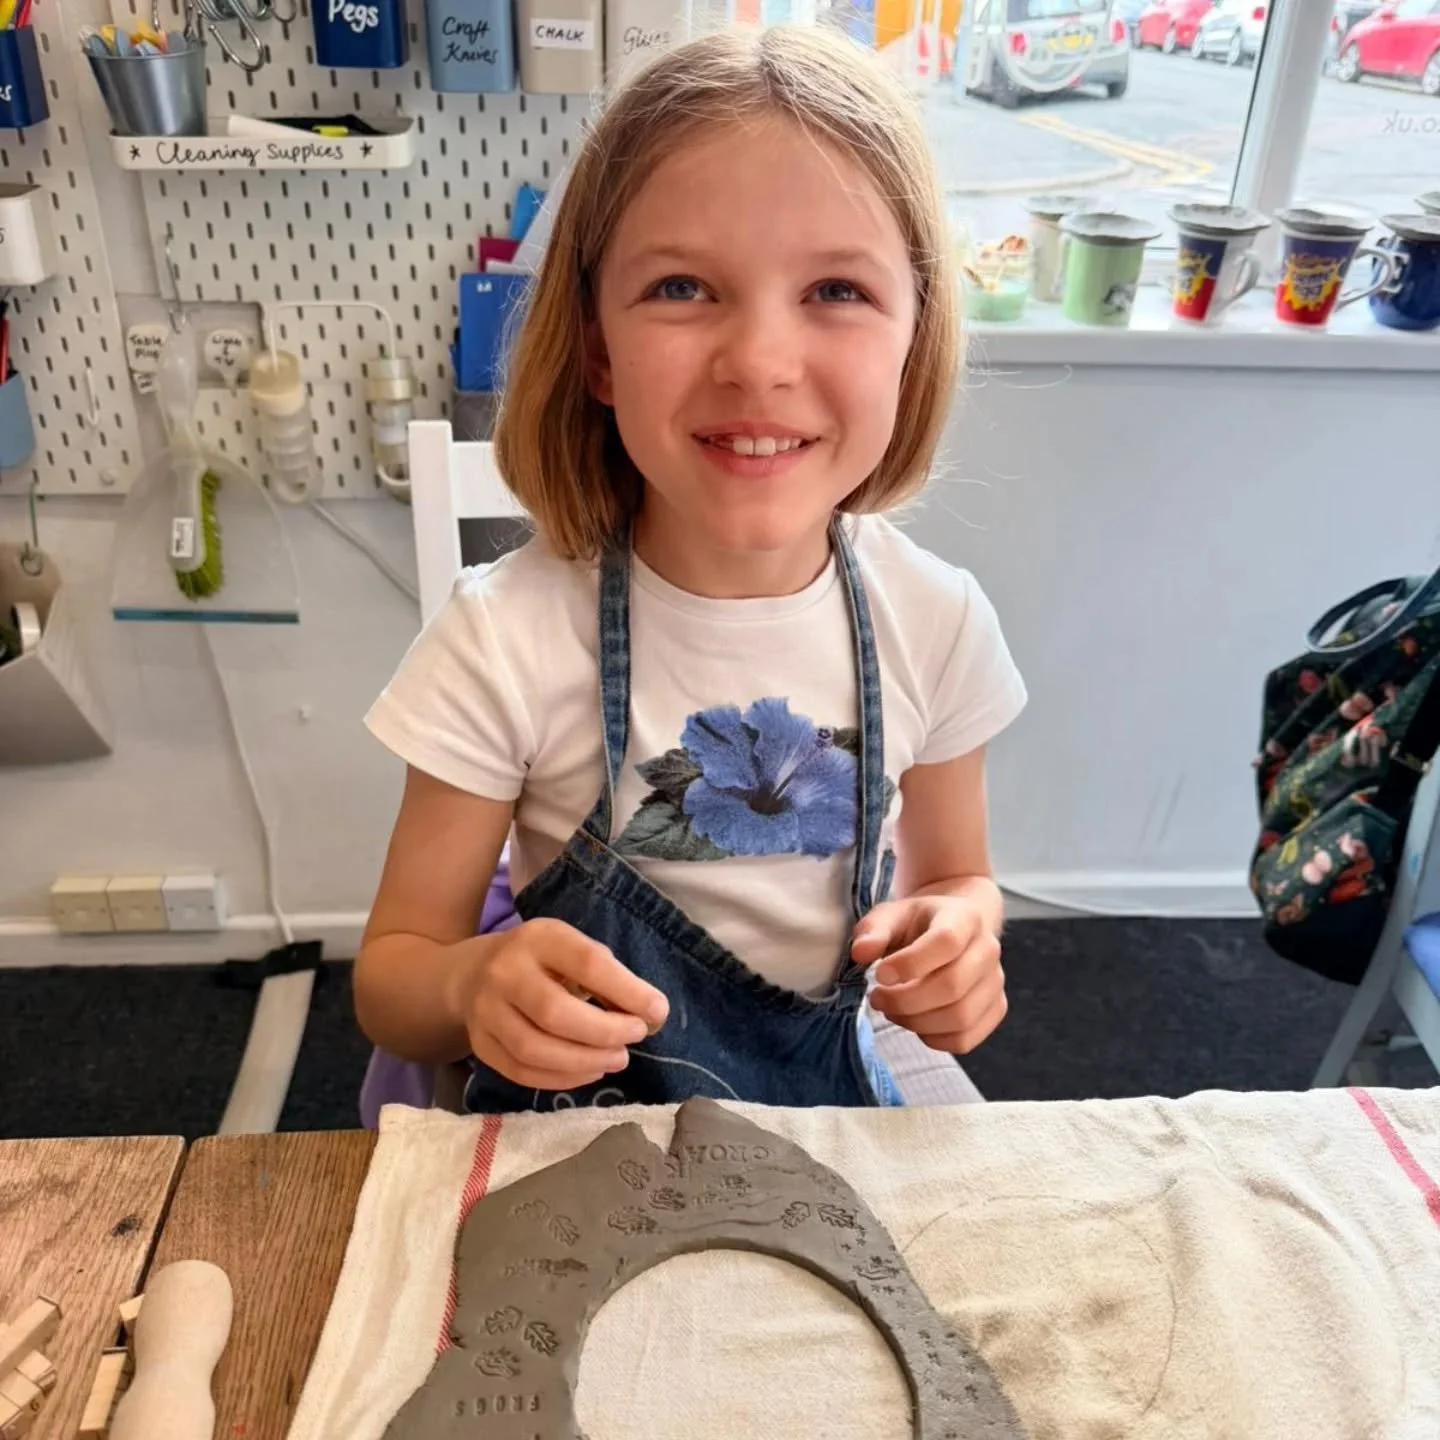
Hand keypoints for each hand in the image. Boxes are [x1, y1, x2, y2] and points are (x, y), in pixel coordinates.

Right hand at [449, 918, 669, 1090]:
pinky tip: (590, 1072)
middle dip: (604, 1031)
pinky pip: (521, 1071)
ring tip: (617, 1059)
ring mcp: (486, 1010)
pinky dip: (562, 1079)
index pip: (586, 963)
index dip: (627, 991)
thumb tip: (649, 1014)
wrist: (473, 974)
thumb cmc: (542, 962)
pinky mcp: (480, 1044)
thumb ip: (608, 976)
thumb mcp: (572, 950)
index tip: (657, 1012)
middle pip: (555, 1012)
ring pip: (534, 1048)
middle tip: (635, 1037)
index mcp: (539, 938)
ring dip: (585, 1061)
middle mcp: (505, 971)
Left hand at [850, 895, 1005, 1052]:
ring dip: (916, 1022)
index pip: (946, 942)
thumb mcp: (892, 915)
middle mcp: (988, 949)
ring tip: (892, 1010)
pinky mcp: (995, 1009)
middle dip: (905, 1000)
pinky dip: (933, 1038)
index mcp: (964, 918)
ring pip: (960, 1017)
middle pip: (953, 986)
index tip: (878, 974)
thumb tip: (860, 953)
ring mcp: (995, 982)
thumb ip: (873, 930)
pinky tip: (914, 1022)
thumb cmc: (919, 922)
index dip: (910, 964)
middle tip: (877, 998)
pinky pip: (965, 1039)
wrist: (957, 927)